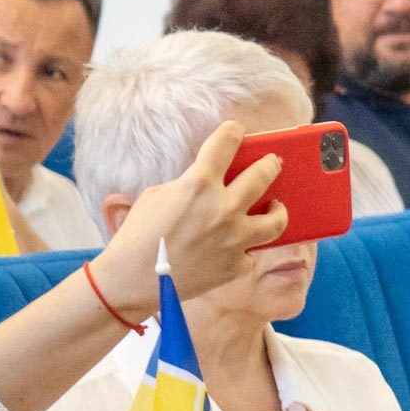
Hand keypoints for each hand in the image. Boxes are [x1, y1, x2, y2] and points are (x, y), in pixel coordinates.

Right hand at [91, 121, 286, 316]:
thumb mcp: (157, 196)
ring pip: (276, 220)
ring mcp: (233, 239)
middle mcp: (223, 208)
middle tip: (272, 162)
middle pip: (264, 175)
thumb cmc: (137, 236)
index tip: (236, 130)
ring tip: (276, 206)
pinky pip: (250, 253)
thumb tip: (207, 185)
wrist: (131, 280)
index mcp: (199, 184)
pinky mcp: (234, 266)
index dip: (233, 132)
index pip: (226, 143)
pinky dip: (244, 249)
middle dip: (271, 164)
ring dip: (278, 209)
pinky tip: (237, 247)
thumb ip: (188, 185)